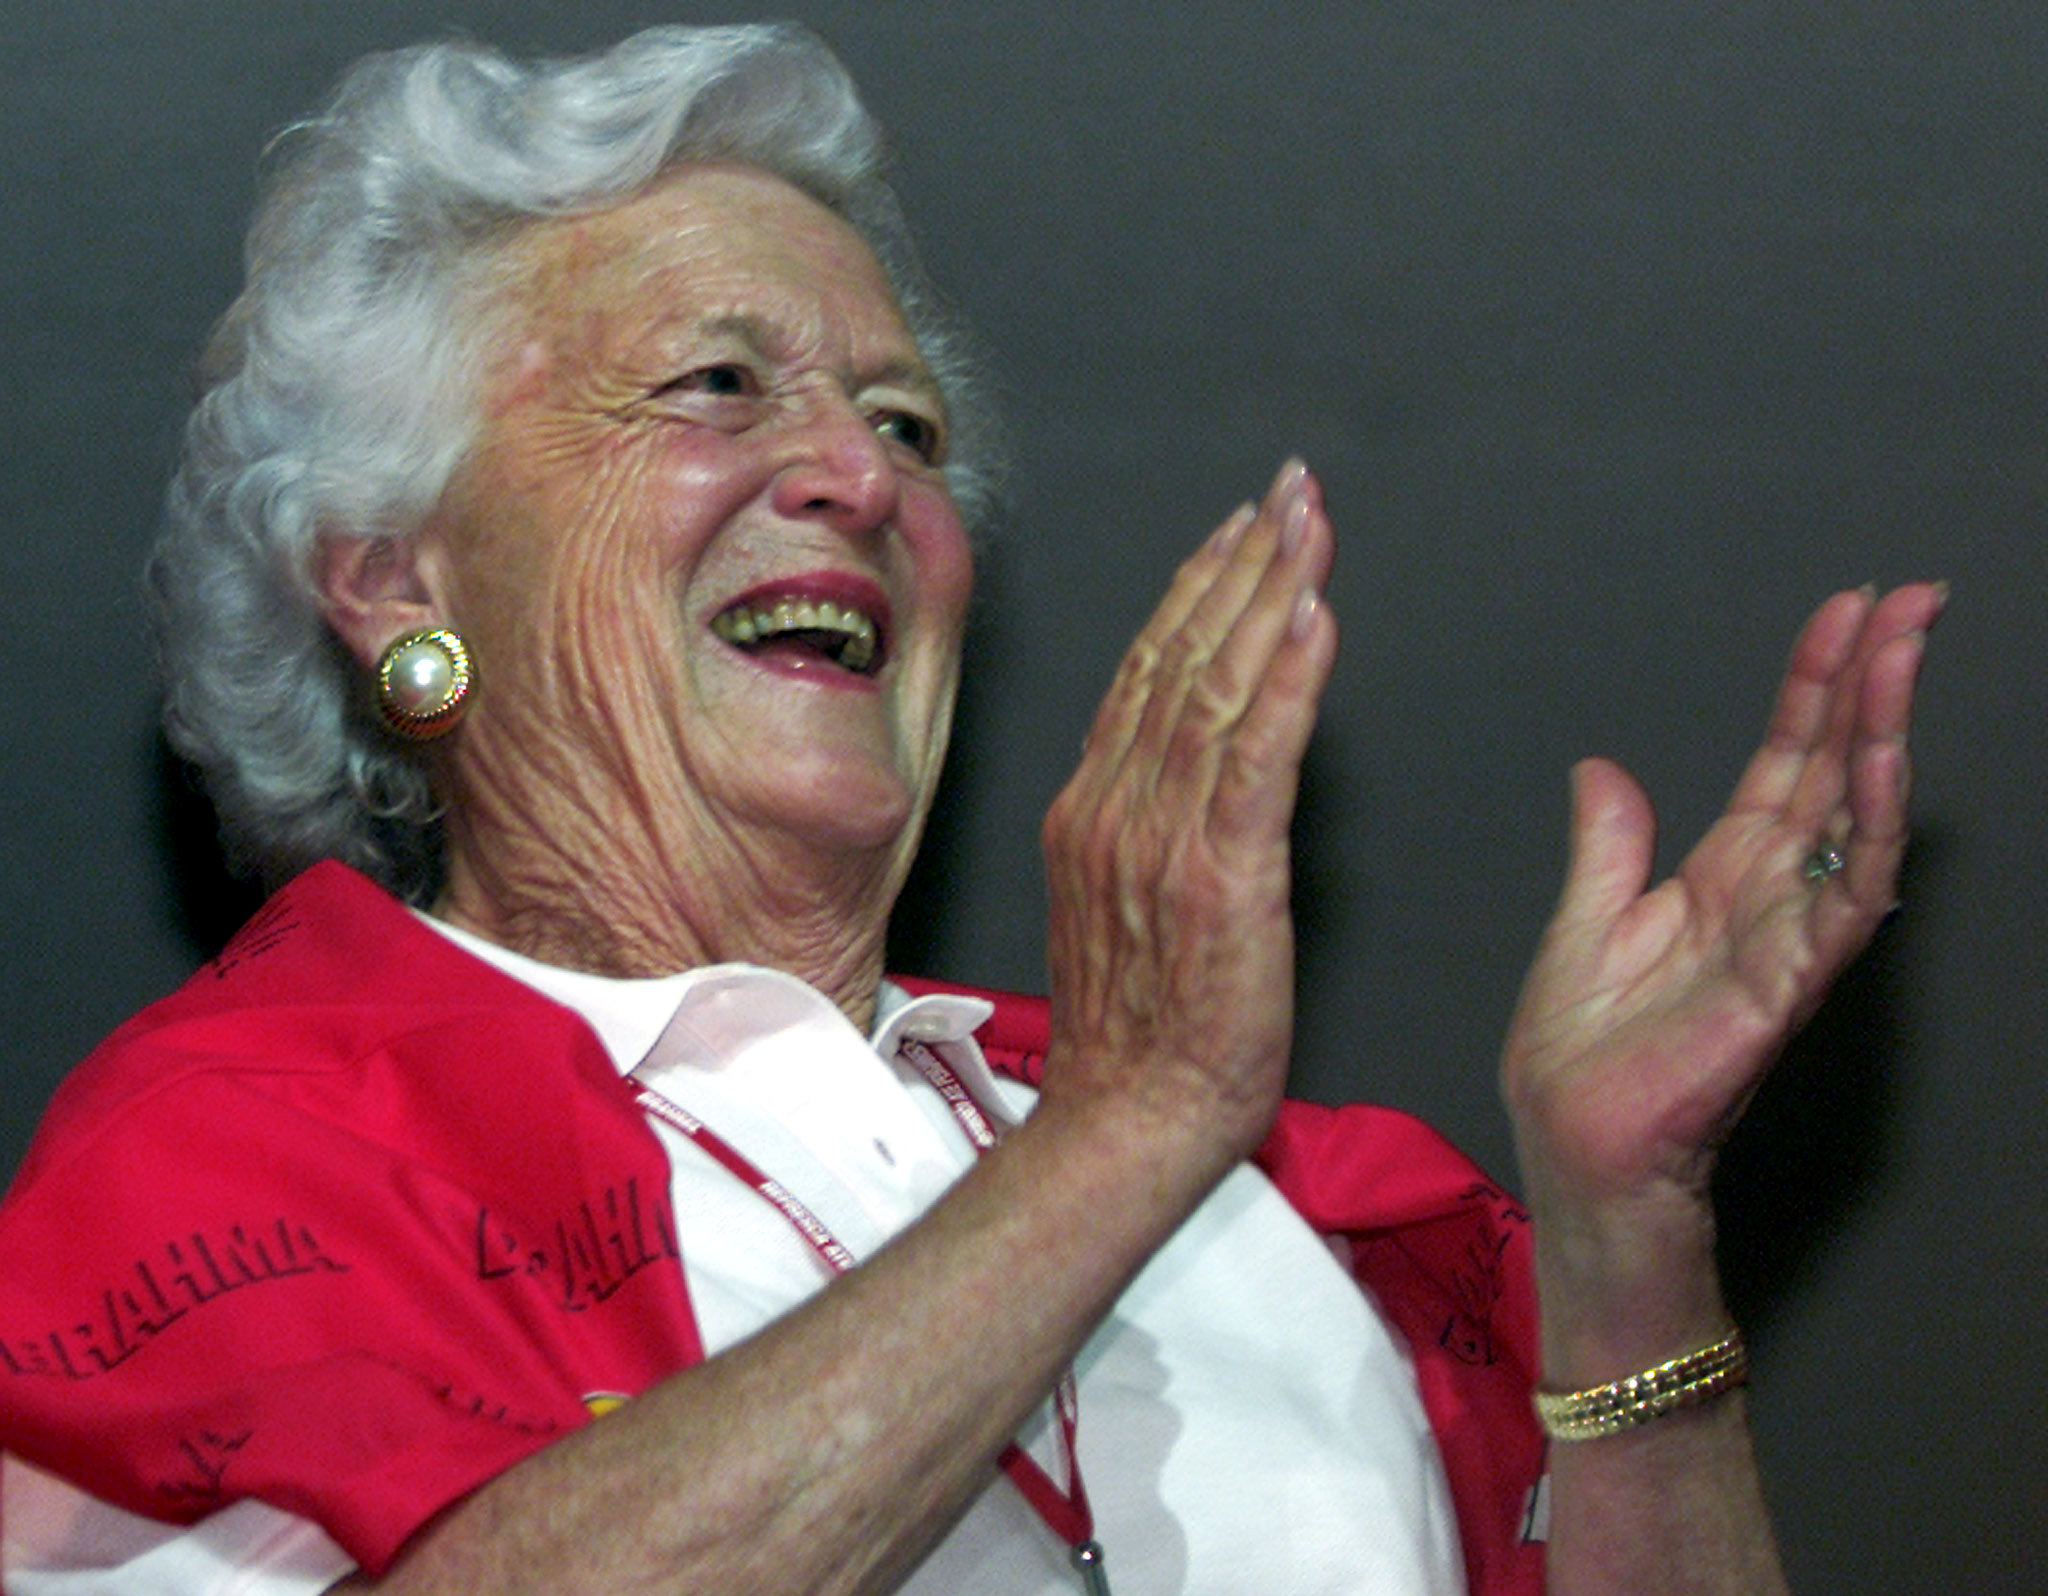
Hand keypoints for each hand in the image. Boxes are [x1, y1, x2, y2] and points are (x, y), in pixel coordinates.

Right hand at [1037, 460, 1337, 1177]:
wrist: (1126, 1122)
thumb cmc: (1136, 1038)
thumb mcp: (1118, 908)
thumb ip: (1144, 826)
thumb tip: (1183, 767)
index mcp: (1094, 811)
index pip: (1146, 672)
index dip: (1196, 590)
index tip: (1235, 530)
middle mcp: (1118, 808)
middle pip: (1182, 656)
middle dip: (1240, 561)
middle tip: (1287, 491)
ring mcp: (1162, 838)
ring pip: (1217, 687)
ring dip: (1268, 593)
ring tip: (1307, 525)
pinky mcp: (1219, 877)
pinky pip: (1255, 757)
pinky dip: (1286, 679)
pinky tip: (1312, 619)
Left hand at [1501, 583, 1941, 1356]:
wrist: (1575, 1142)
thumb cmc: (1582, 1054)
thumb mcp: (1583, 922)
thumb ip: (1608, 847)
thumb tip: (1603, 769)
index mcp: (1721, 876)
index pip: (1785, 761)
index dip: (1815, 687)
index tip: (1845, 613)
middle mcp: (1769, 896)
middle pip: (1835, 770)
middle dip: (1873, 683)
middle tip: (1912, 601)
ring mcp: (1788, 935)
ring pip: (1856, 816)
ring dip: (1882, 731)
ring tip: (1903, 650)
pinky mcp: (1788, 980)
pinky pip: (1846, 893)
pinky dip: (1871, 825)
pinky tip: (1885, 760)